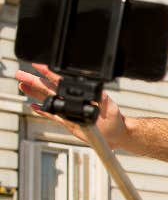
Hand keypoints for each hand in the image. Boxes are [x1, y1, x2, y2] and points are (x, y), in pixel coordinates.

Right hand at [16, 63, 130, 147]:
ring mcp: (68, 111)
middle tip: (20, 74)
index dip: (50, 73)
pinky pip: (53, 115)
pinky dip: (43, 110)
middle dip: (35, 80)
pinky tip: (34, 106)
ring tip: (22, 85)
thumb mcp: (110, 106)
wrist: (115, 134)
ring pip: (48, 99)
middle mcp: (72, 101)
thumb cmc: (115, 119)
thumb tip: (100, 91)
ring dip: (35, 92)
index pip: (62, 81)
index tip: (38, 65)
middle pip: (50, 88)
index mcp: (81, 94)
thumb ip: (103, 99)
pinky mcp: (67, 121)